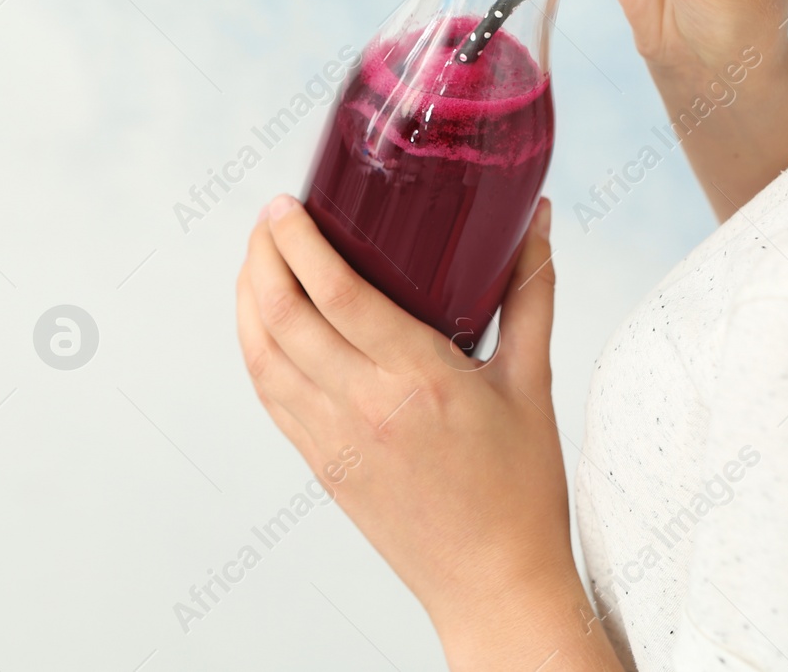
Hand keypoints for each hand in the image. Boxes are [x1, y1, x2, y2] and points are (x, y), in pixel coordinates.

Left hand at [236, 195, 614, 667]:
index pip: (337, 294)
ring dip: (248, 298)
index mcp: (420, 380)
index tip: (286, 205)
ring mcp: (334, 439)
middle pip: (284, 315)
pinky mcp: (320, 463)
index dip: (299, 242)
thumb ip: (531, 294)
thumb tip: (539, 222)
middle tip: (267, 220)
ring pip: (262, 354)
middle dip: (262, 256)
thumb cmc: (519, 488)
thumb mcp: (533, 383)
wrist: (493, 582)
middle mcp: (365, 407)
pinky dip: (255, 347)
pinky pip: (269, 394)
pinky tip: (262, 320)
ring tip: (257, 258)